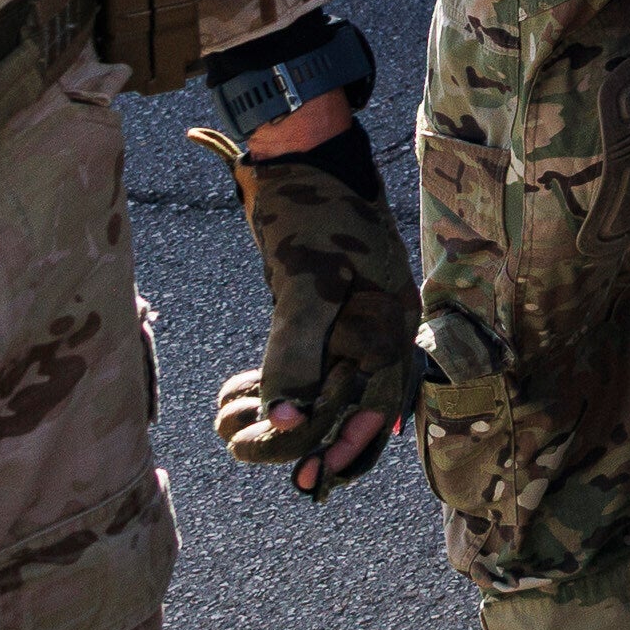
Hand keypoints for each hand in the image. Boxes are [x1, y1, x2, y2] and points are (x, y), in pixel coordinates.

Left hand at [194, 122, 415, 497]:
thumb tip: (288, 424)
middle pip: (352, 407)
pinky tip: (243, 397)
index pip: (375, 404)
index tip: (305, 480)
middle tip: (261, 462)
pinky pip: (308, 366)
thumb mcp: (306, 280)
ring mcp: (351, 319)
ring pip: (327, 391)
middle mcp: (377, 328)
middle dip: (310, 441)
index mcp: (390, 324)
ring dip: (287, 418)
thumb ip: (299, 353)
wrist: (301, 150)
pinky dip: (279, 388)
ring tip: (239, 433)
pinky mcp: (322, 311)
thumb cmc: (312, 208)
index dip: (343, 447)